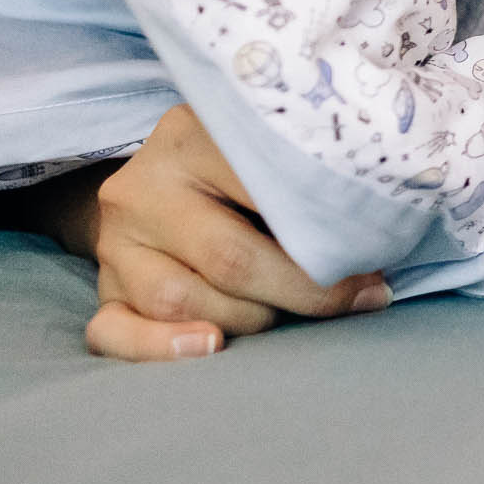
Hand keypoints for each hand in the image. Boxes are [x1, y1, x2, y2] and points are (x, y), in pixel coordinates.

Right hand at [81, 104, 389, 359]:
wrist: (170, 173)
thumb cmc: (250, 162)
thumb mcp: (273, 147)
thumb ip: (310, 177)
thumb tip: (380, 236)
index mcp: (192, 135)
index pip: (265, 194)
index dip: (329, 238)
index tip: (376, 264)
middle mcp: (144, 186)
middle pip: (228, 258)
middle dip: (303, 291)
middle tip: (355, 299)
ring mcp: (118, 239)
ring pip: (178, 300)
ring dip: (250, 319)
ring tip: (289, 314)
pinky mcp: (104, 286)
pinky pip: (112, 332)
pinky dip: (160, 348)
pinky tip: (208, 347)